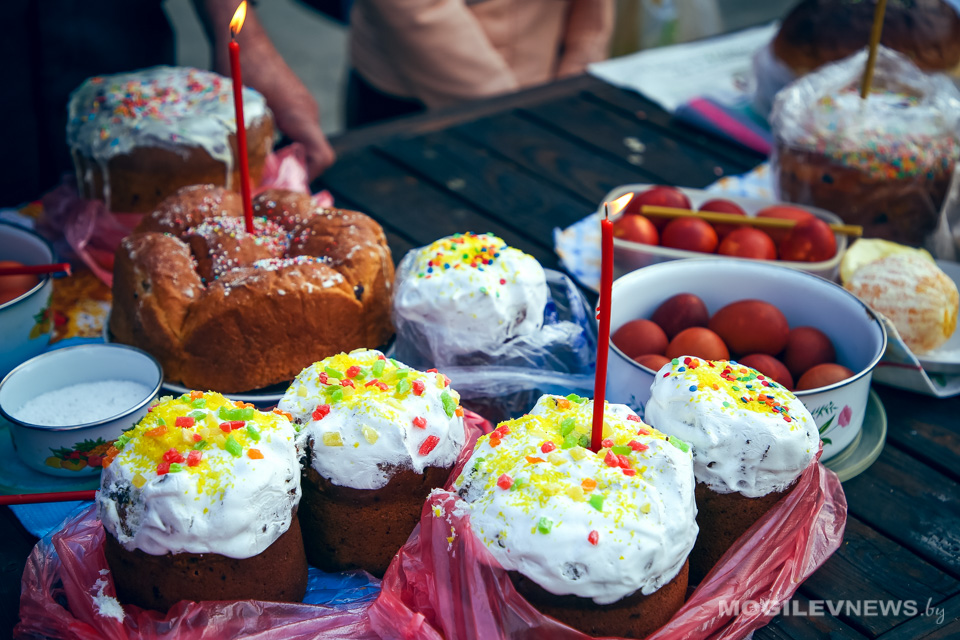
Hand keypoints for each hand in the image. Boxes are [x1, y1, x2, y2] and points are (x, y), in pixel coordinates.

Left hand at [197, 0, 335, 178]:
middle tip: (266, 182)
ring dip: (286, 157)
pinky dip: (284, 144)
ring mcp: (303, 107)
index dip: (307, 178)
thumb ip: (248, 145)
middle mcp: (308, 112)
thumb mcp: (240, 111)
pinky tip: (260, 143)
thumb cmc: (241, 68)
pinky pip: (297, 132)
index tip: (284, 186)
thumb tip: (246, 179)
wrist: (244, 38)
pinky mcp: (295, 103)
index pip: (322, 157)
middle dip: (293, 171)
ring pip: (304, 143)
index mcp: (300, 116)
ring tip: (261, 165)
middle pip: (313, 154)